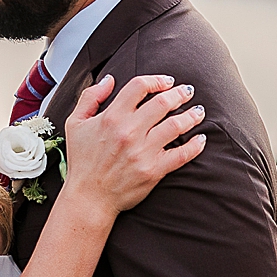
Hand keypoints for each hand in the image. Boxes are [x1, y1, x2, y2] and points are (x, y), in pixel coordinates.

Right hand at [61, 73, 206, 213]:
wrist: (88, 197)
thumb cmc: (82, 161)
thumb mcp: (75, 123)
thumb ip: (90, 97)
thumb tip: (110, 79)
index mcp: (111, 117)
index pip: (140, 86)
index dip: (157, 80)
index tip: (167, 81)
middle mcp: (129, 132)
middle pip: (163, 103)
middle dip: (180, 94)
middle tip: (188, 91)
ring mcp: (142, 151)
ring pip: (176, 125)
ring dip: (192, 116)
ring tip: (199, 112)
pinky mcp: (153, 170)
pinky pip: (181, 154)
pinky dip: (195, 145)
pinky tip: (201, 139)